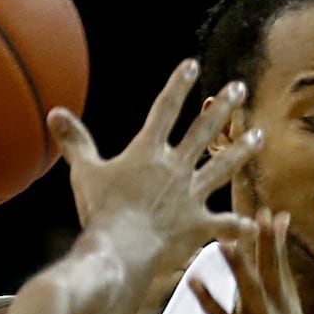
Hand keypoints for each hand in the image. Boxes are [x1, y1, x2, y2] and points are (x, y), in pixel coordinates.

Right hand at [50, 60, 258, 272]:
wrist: (122, 248)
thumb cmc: (101, 211)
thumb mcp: (84, 172)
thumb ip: (75, 141)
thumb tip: (54, 113)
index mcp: (148, 152)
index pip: (166, 109)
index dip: (179, 85)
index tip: (193, 65)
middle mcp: (176, 168)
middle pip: (203, 131)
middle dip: (223, 107)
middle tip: (240, 88)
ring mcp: (190, 196)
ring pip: (222, 168)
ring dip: (242, 151)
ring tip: (259, 135)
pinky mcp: (198, 225)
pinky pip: (223, 224)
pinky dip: (237, 225)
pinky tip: (251, 221)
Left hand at [150, 209, 313, 313]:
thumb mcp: (290, 307)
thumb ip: (279, 266)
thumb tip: (282, 221)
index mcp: (279, 305)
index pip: (274, 268)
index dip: (270, 241)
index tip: (266, 214)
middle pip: (251, 290)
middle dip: (240, 268)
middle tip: (227, 243)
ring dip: (208, 300)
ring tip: (192, 280)